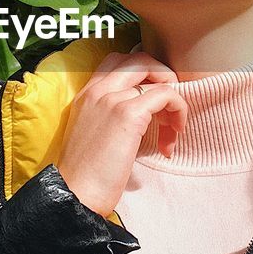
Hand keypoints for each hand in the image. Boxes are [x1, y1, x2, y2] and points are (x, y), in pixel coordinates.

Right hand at [55, 51, 187, 216]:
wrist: (74, 195)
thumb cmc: (85, 176)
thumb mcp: (93, 137)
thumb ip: (110, 119)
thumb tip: (143, 118)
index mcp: (86, 95)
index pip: (117, 62)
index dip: (143, 73)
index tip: (154, 101)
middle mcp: (97, 91)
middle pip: (139, 58)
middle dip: (162, 75)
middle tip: (168, 107)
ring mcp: (111, 99)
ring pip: (155, 74)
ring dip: (173, 97)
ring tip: (173, 128)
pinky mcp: (128, 115)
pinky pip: (166, 94)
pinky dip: (178, 109)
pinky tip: (173, 136)